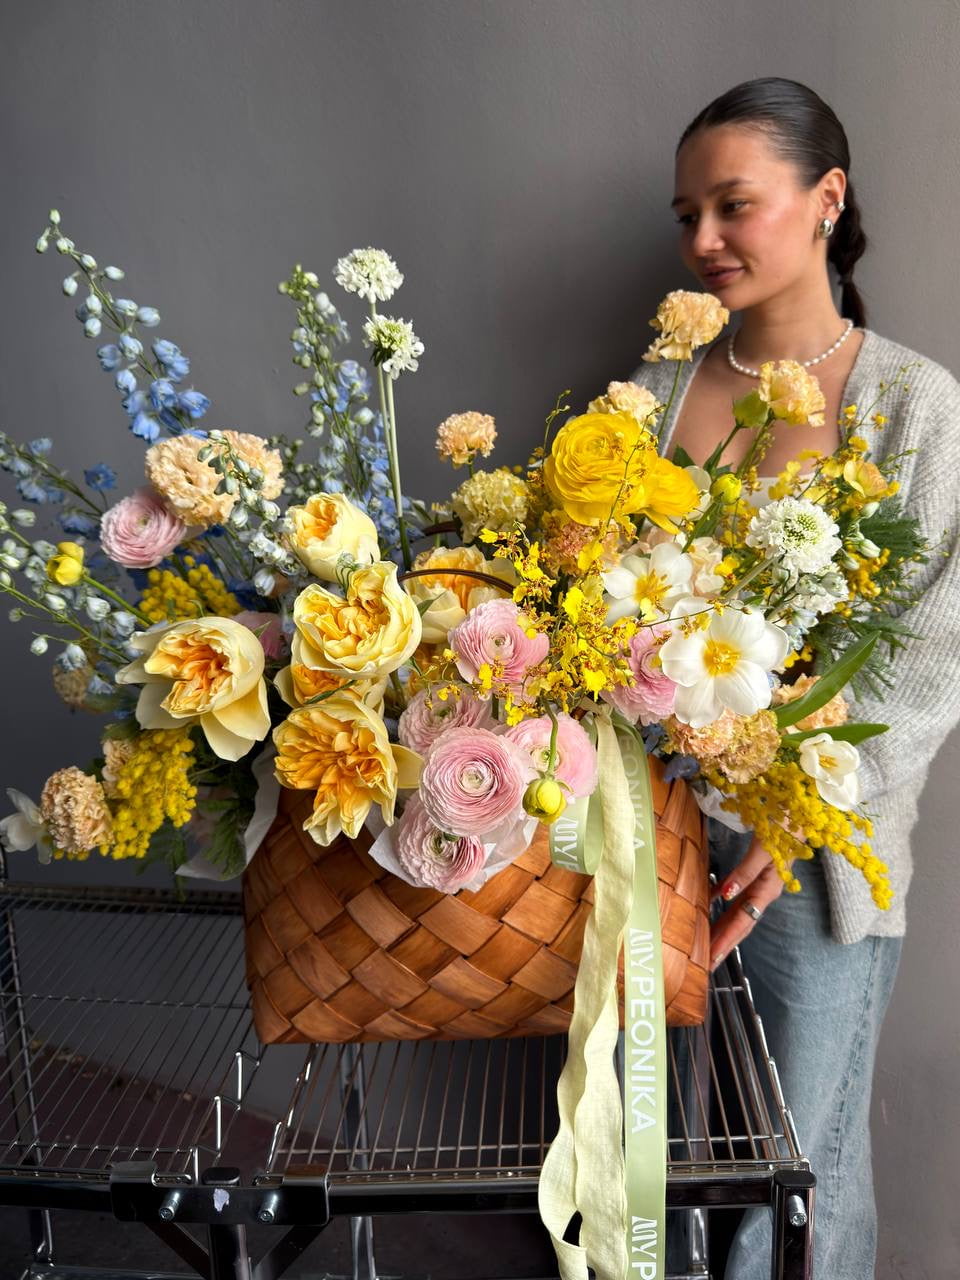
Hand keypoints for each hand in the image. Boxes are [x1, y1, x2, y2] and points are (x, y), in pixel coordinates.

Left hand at [709, 835, 785, 971]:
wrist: (801, 811)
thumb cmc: (784, 827)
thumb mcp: (764, 849)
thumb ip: (745, 872)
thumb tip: (727, 894)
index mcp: (767, 890)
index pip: (743, 922)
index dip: (726, 941)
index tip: (711, 959)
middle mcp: (764, 892)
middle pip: (740, 924)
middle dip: (723, 944)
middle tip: (704, 964)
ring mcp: (761, 884)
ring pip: (738, 912)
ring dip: (722, 928)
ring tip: (705, 943)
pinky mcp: (757, 874)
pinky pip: (737, 895)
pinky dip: (722, 902)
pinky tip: (710, 905)